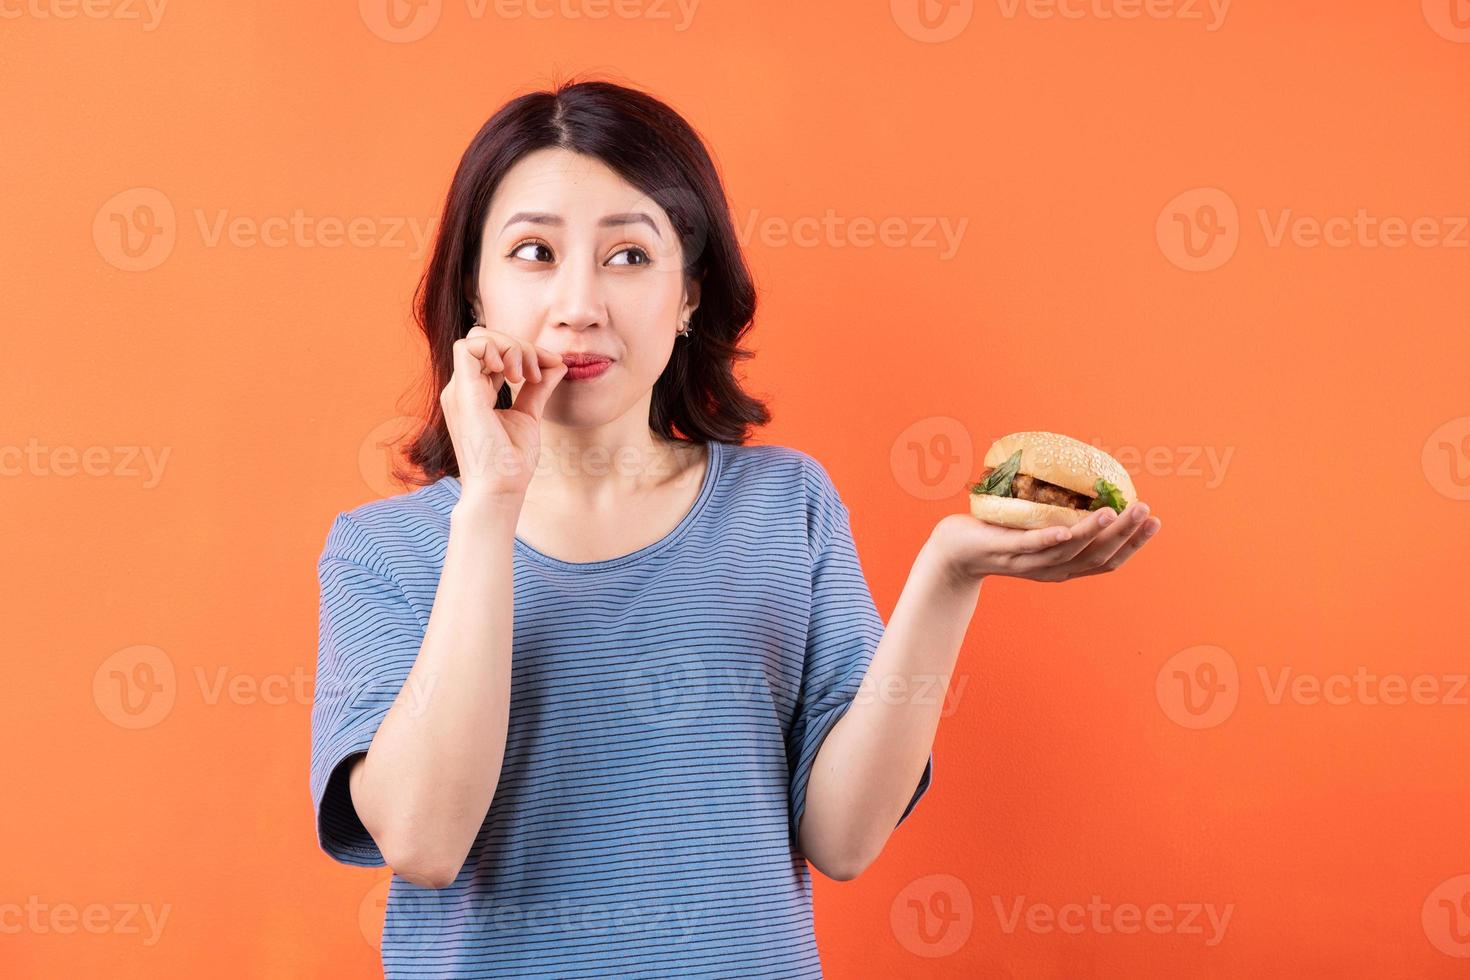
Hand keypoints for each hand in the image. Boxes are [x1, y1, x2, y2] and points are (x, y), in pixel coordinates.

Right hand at [441, 324, 567, 499]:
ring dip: (511, 346)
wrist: (501, 490)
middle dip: (520, 346)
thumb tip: (557, 363)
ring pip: (478, 337)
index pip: (494, 351)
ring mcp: (459, 390)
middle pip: (486, 339)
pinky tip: (513, 373)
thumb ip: (538, 388)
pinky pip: (468, 347)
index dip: (524, 350)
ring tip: (527, 375)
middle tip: (539, 372)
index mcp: (475, 393)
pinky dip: (495, 349)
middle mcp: (463, 389)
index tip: (550, 366)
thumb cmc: (511, 463)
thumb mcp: (529, 416)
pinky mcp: (462, 394)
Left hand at [929, 502, 1161, 583]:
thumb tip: (1089, 486)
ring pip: (1068, 551)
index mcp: (1064, 566)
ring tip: (1114, 511)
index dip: (1133, 544)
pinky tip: (1067, 529)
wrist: (953, 553)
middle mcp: (1051, 569)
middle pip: (1096, 556)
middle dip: (1125, 534)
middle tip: (1146, 510)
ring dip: (1093, 531)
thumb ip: (1063, 517)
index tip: (1154, 522)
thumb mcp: (1038, 528)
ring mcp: (1028, 562)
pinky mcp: (1004, 550)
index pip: (1107, 561)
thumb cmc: (999, 535)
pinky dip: (1051, 539)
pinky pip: (1031, 546)